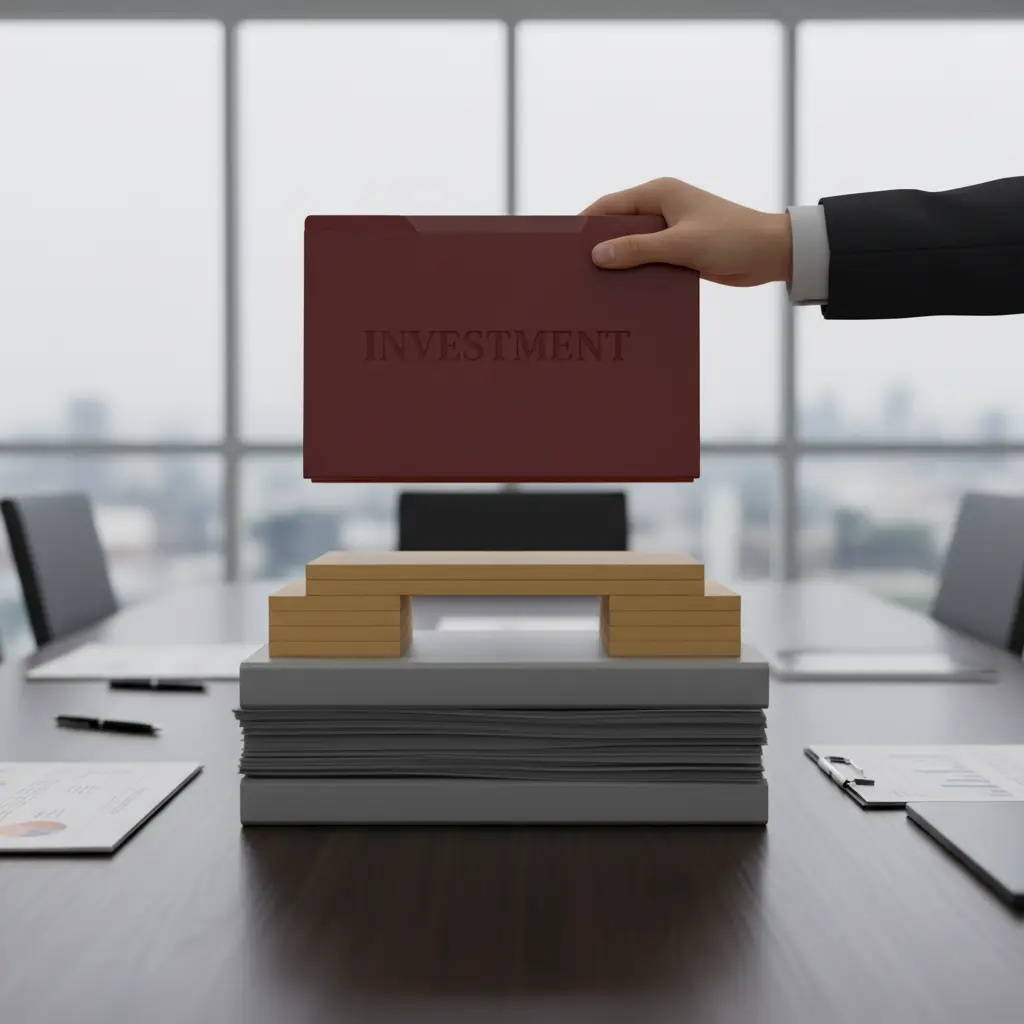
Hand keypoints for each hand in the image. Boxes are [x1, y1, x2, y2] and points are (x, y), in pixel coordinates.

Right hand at [579, 177, 791, 286]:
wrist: (771, 253)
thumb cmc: (730, 238)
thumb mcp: (680, 245)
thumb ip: (638, 250)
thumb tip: (598, 256)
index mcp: (659, 194)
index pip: (609, 205)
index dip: (585, 224)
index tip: (563, 245)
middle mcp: (662, 208)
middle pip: (618, 227)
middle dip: (599, 247)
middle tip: (574, 271)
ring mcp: (671, 230)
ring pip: (633, 247)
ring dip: (619, 265)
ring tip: (593, 287)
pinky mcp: (680, 251)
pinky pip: (649, 262)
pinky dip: (637, 274)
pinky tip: (622, 294)